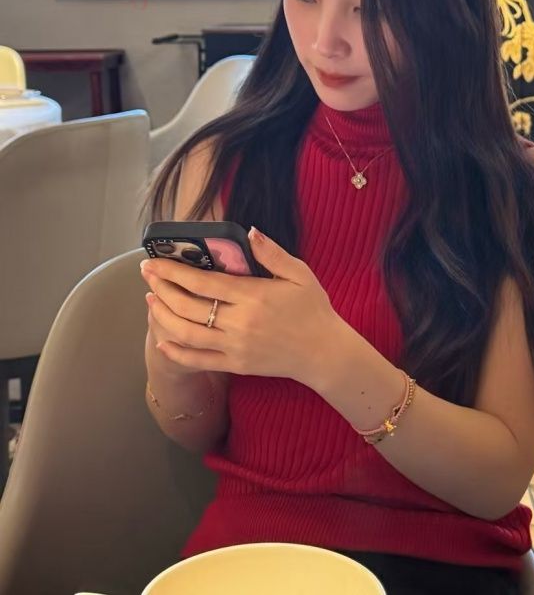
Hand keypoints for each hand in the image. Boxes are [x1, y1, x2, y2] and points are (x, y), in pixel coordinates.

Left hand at [140, 227, 345, 385]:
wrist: (324, 353)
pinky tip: (162, 338)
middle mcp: (240, 323)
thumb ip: (272, 253)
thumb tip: (250, 231)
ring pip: (187, 333)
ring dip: (163, 316)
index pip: (203, 282)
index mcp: (253, 296)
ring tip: (151, 300)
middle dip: (162, 288)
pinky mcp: (236, 365)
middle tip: (147, 275)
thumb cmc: (313, 310)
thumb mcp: (299, 274)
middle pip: (188, 306)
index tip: (154, 261)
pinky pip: (198, 360)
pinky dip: (176, 352)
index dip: (174, 271)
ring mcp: (235, 347)